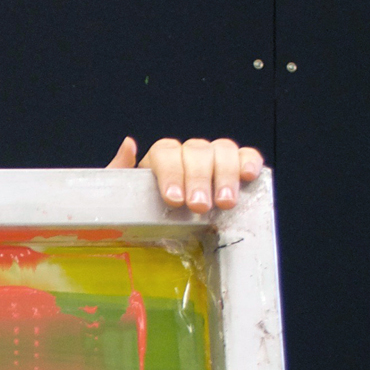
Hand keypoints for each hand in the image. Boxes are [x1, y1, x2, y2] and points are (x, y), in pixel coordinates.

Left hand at [108, 137, 262, 212]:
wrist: (158, 225)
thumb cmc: (142, 211)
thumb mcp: (122, 196)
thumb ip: (120, 171)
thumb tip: (129, 144)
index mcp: (160, 158)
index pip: (166, 152)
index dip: (171, 173)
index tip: (173, 199)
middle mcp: (188, 153)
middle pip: (196, 152)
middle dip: (199, 179)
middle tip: (199, 206)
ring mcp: (212, 158)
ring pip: (221, 151)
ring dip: (225, 175)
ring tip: (225, 203)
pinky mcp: (235, 167)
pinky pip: (245, 156)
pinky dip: (249, 161)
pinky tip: (249, 175)